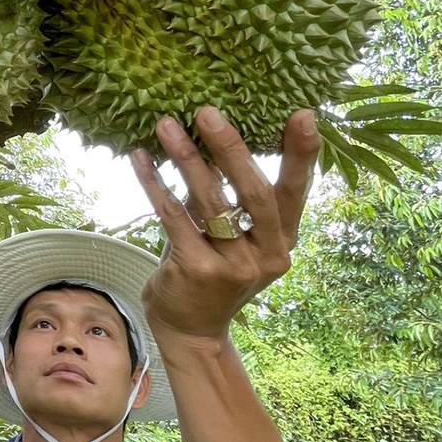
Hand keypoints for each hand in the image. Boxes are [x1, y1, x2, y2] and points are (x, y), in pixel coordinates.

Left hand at [128, 107, 319, 350]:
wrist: (190, 330)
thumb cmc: (211, 270)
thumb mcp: (231, 236)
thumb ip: (228, 197)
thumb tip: (212, 137)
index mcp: (282, 242)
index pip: (296, 192)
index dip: (301, 154)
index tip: (302, 114)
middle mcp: (266, 255)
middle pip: (254, 192)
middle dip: (231, 148)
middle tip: (208, 111)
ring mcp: (233, 267)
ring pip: (210, 201)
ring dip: (186, 158)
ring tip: (167, 125)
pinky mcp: (196, 270)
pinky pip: (173, 217)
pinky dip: (155, 185)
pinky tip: (139, 160)